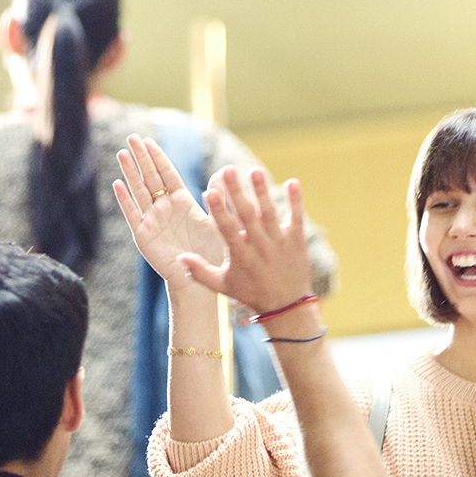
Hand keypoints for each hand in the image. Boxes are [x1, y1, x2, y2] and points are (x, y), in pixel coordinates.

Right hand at [114, 135, 223, 290]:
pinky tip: (117, 184)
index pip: (167, 174)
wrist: (200, 279)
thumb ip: (217, 197)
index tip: (148, 140)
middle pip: (150, 178)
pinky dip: (125, 200)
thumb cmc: (210, 252)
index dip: (157, 157)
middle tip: (132, 137)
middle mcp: (165, 208)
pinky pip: (132, 214)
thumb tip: (222, 172)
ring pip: (139, 191)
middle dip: (141, 158)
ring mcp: (152, 220)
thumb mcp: (216, 220)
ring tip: (122, 153)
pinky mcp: (143, 235)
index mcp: (182, 202)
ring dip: (130, 172)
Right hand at [193, 166, 316, 316]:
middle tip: (228, 169)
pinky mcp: (297, 240)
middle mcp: (259, 246)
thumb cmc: (251, 293)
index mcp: (239, 255)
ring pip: (269, 213)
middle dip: (237, 192)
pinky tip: (293, 182)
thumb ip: (200, 271)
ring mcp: (279, 242)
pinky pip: (296, 217)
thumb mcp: (223, 286)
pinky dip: (295, 201)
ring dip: (262, 191)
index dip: (218, 210)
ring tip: (255, 170)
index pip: (226, 229)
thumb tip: (178, 257)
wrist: (287, 307)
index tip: (210, 191)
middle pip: (246, 215)